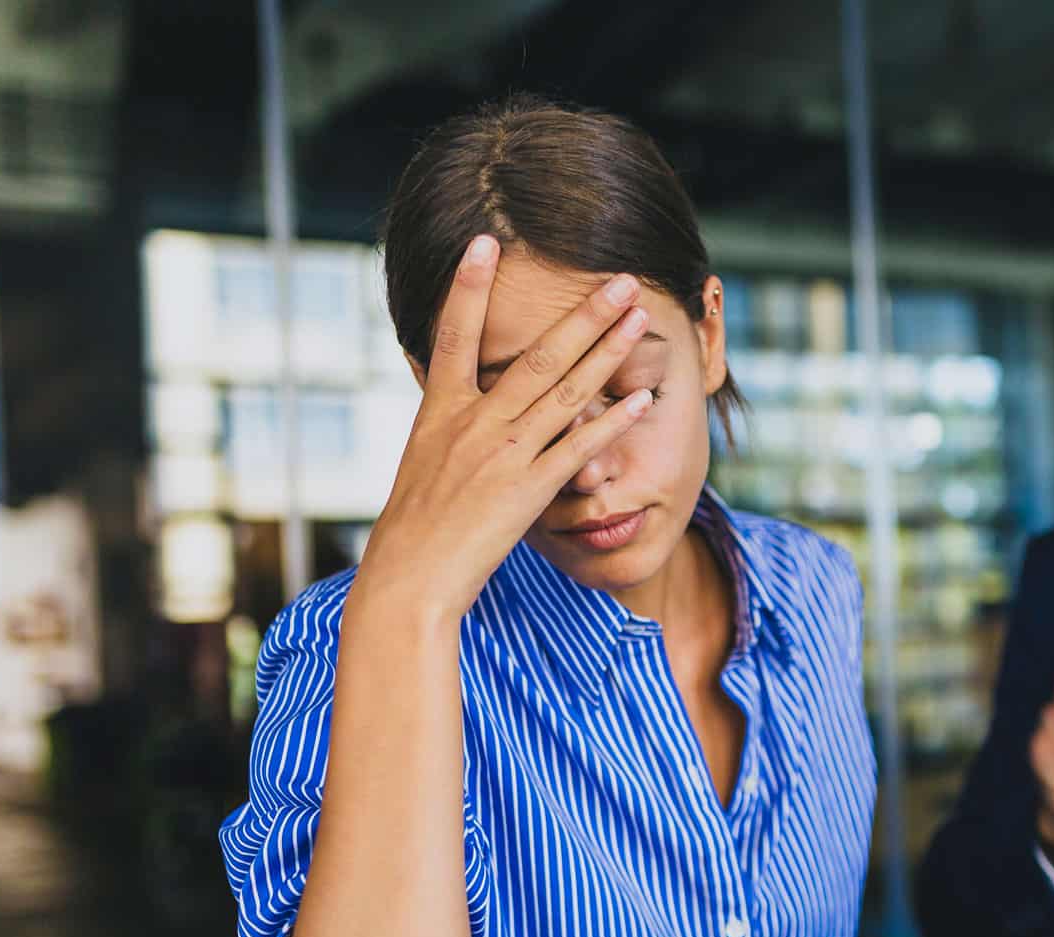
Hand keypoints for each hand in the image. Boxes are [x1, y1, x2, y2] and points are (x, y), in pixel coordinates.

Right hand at [353, 234, 656, 622]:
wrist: (410, 576)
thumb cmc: (416, 524)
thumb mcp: (423, 458)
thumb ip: (449, 421)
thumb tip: (454, 390)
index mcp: (440, 410)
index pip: (453, 334)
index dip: (468, 287)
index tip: (486, 242)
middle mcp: (474, 423)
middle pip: (536, 355)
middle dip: (582, 314)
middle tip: (619, 278)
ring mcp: (504, 454)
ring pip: (566, 390)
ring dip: (608, 351)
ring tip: (639, 317)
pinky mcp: (529, 490)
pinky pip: (580, 447)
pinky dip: (613, 421)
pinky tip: (643, 398)